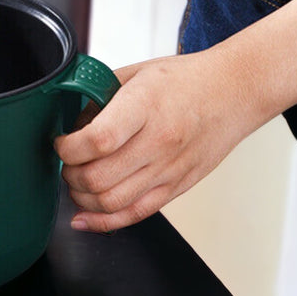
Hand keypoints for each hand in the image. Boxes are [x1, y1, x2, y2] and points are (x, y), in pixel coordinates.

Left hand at [55, 0, 296, 232]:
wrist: (234, 91)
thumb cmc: (185, 80)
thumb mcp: (136, 74)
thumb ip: (99, 98)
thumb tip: (71, 125)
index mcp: (145, 106)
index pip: (97, 140)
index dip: (68, 148)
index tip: (62, 142)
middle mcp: (159, 141)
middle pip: (98, 177)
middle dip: (69, 174)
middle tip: (67, 162)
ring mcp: (169, 169)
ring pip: (111, 202)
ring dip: (81, 197)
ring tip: (77, 182)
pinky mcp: (177, 187)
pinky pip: (135, 214)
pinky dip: (103, 222)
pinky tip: (85, 218)